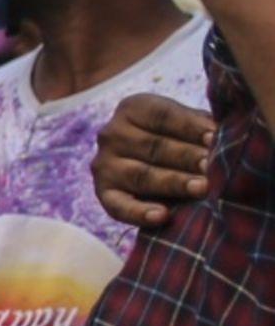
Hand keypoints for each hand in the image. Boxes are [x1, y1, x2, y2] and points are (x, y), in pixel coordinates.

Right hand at [91, 91, 215, 231]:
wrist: (152, 161)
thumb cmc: (178, 138)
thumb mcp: (187, 122)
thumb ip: (201, 125)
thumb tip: (222, 134)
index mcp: (132, 108)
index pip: (162, 116)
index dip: (191, 127)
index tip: (215, 138)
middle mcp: (112, 134)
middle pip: (153, 146)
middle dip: (187, 158)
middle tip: (213, 167)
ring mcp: (104, 165)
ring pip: (141, 175)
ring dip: (174, 182)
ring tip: (202, 188)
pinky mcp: (103, 193)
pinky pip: (118, 206)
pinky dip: (139, 213)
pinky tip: (162, 216)